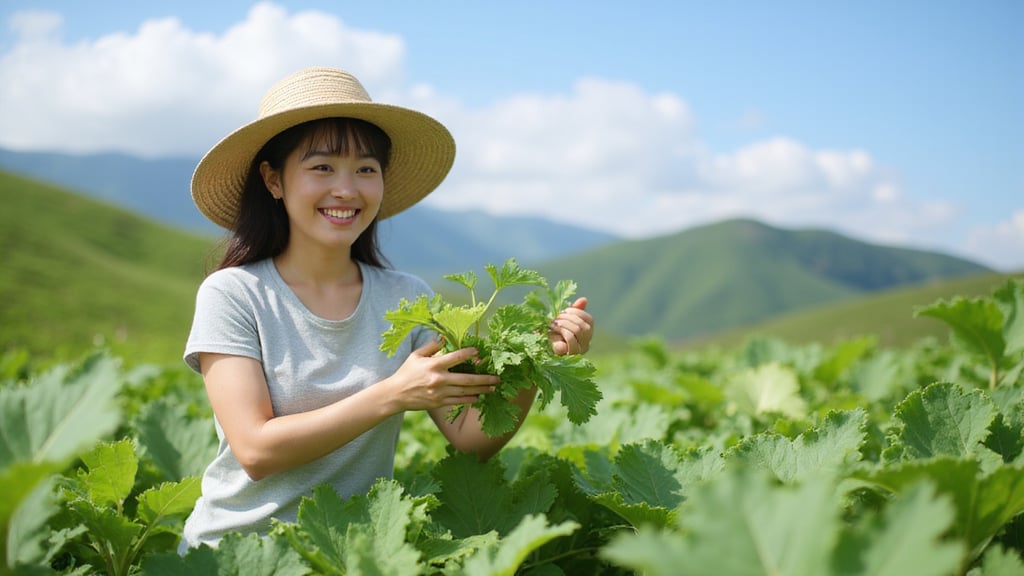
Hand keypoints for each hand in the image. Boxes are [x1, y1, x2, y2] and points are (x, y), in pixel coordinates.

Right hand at [385, 340, 499, 411]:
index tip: (479, 352)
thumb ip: (431, 346)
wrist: (396, 394)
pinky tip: (479, 397)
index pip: (456, 357)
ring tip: (493, 388)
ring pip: (465, 392)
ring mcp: (440, 392)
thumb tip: (444, 338)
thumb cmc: (407, 372)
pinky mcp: (439, 403)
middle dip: (484, 378)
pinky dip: (470, 400)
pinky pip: (458, 401)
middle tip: (497, 377)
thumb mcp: (416, 355)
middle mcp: (439, 379)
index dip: (469, 354)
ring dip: (481, 390)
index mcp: (434, 364)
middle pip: (467, 379)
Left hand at [549, 297, 593, 355]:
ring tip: (553, 324)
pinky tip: (553, 331)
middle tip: (556, 317)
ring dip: (563, 324)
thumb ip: (574, 311)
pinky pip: (571, 340)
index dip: (577, 312)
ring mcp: (580, 351)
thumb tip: (584, 299)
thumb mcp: (564, 321)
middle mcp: (587, 344)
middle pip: (583, 325)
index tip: (564, 310)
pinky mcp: (571, 355)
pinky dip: (562, 332)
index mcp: (587, 334)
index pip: (589, 319)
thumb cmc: (554, 334)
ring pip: (577, 330)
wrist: (540, 349)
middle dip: (568, 318)